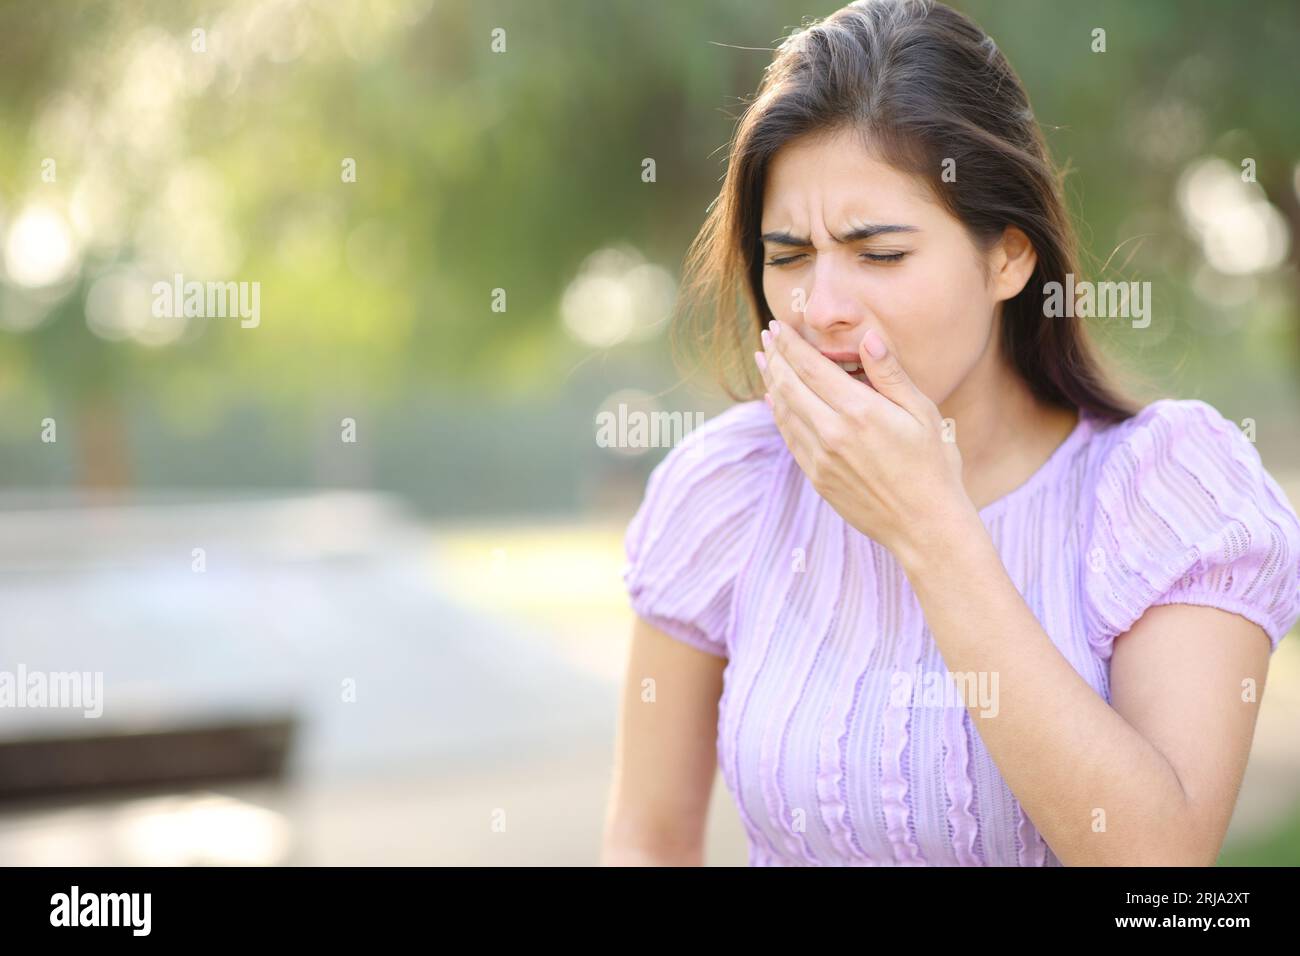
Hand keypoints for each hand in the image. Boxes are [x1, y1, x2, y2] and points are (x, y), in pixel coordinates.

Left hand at [755, 321, 971, 563]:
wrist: (925, 526)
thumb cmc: (933, 465)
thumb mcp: (922, 412)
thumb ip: (890, 374)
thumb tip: (867, 338)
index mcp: (859, 412)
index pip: (810, 368)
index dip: (790, 344)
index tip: (777, 326)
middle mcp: (832, 433)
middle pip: (788, 386)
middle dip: (774, 358)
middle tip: (765, 338)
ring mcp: (820, 459)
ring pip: (784, 412)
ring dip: (772, 383)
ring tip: (765, 362)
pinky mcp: (817, 478)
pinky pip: (790, 438)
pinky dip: (779, 414)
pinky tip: (776, 401)